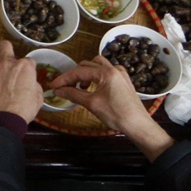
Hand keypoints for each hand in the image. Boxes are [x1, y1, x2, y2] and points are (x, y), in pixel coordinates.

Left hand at [0, 40, 42, 121]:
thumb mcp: (38, 96)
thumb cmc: (25, 108)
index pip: (28, 60)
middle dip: (6, 49)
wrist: (6, 116)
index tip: (26, 73)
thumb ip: (34, 85)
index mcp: (25, 66)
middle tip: (6, 57)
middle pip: (5, 45)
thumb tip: (31, 84)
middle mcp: (7, 61)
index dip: (27, 67)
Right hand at [52, 57, 170, 158]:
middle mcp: (114, 68)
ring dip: (86, 73)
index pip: (79, 71)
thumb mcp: (92, 104)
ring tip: (80, 86)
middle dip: (74, 75)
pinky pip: (107, 71)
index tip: (53, 85)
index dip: (64, 78)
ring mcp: (120, 74)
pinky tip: (94, 86)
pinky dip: (97, 75)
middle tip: (65, 87)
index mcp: (106, 72)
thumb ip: (73, 94)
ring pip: (98, 66)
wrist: (138, 125)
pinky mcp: (124, 80)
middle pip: (88, 65)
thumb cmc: (116, 114)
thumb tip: (57, 91)